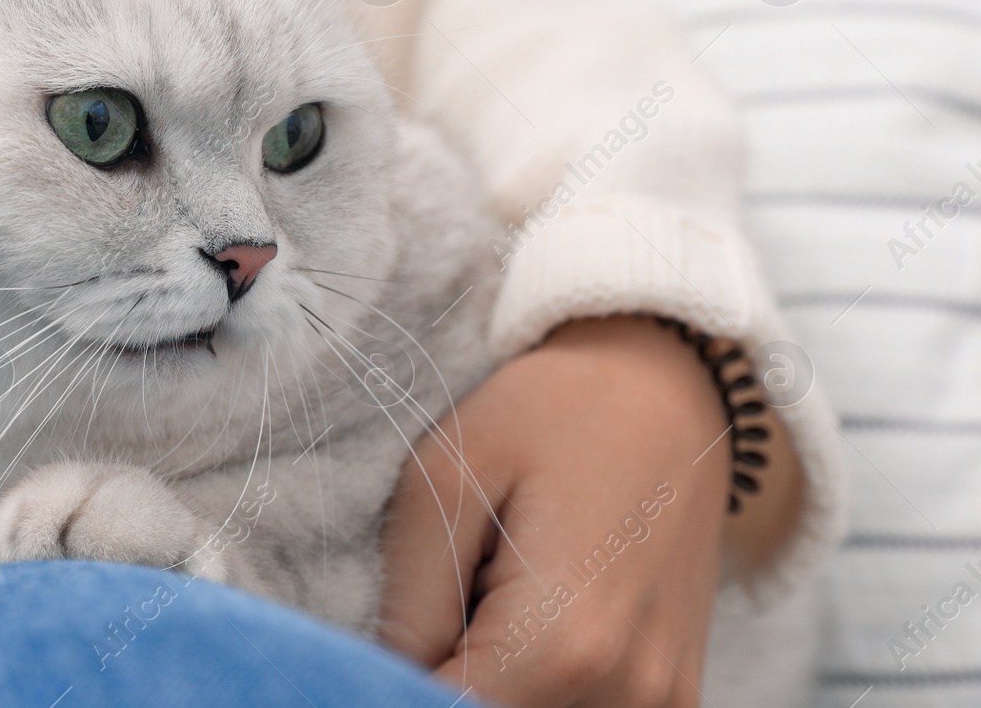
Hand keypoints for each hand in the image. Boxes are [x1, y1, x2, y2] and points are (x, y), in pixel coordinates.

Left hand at [379, 316, 798, 706]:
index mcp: (564, 644)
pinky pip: (579, 707)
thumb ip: (408, 602)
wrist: (663, 384)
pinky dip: (540, 679)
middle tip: (452, 586)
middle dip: (447, 672)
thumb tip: (383, 678)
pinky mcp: (675, 695)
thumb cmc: (548, 411)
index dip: (395, 679)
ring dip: (496, 673)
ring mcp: (662, 700)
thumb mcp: (446, 476)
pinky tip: (538, 611)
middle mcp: (627, 691)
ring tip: (496, 590)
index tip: (401, 617)